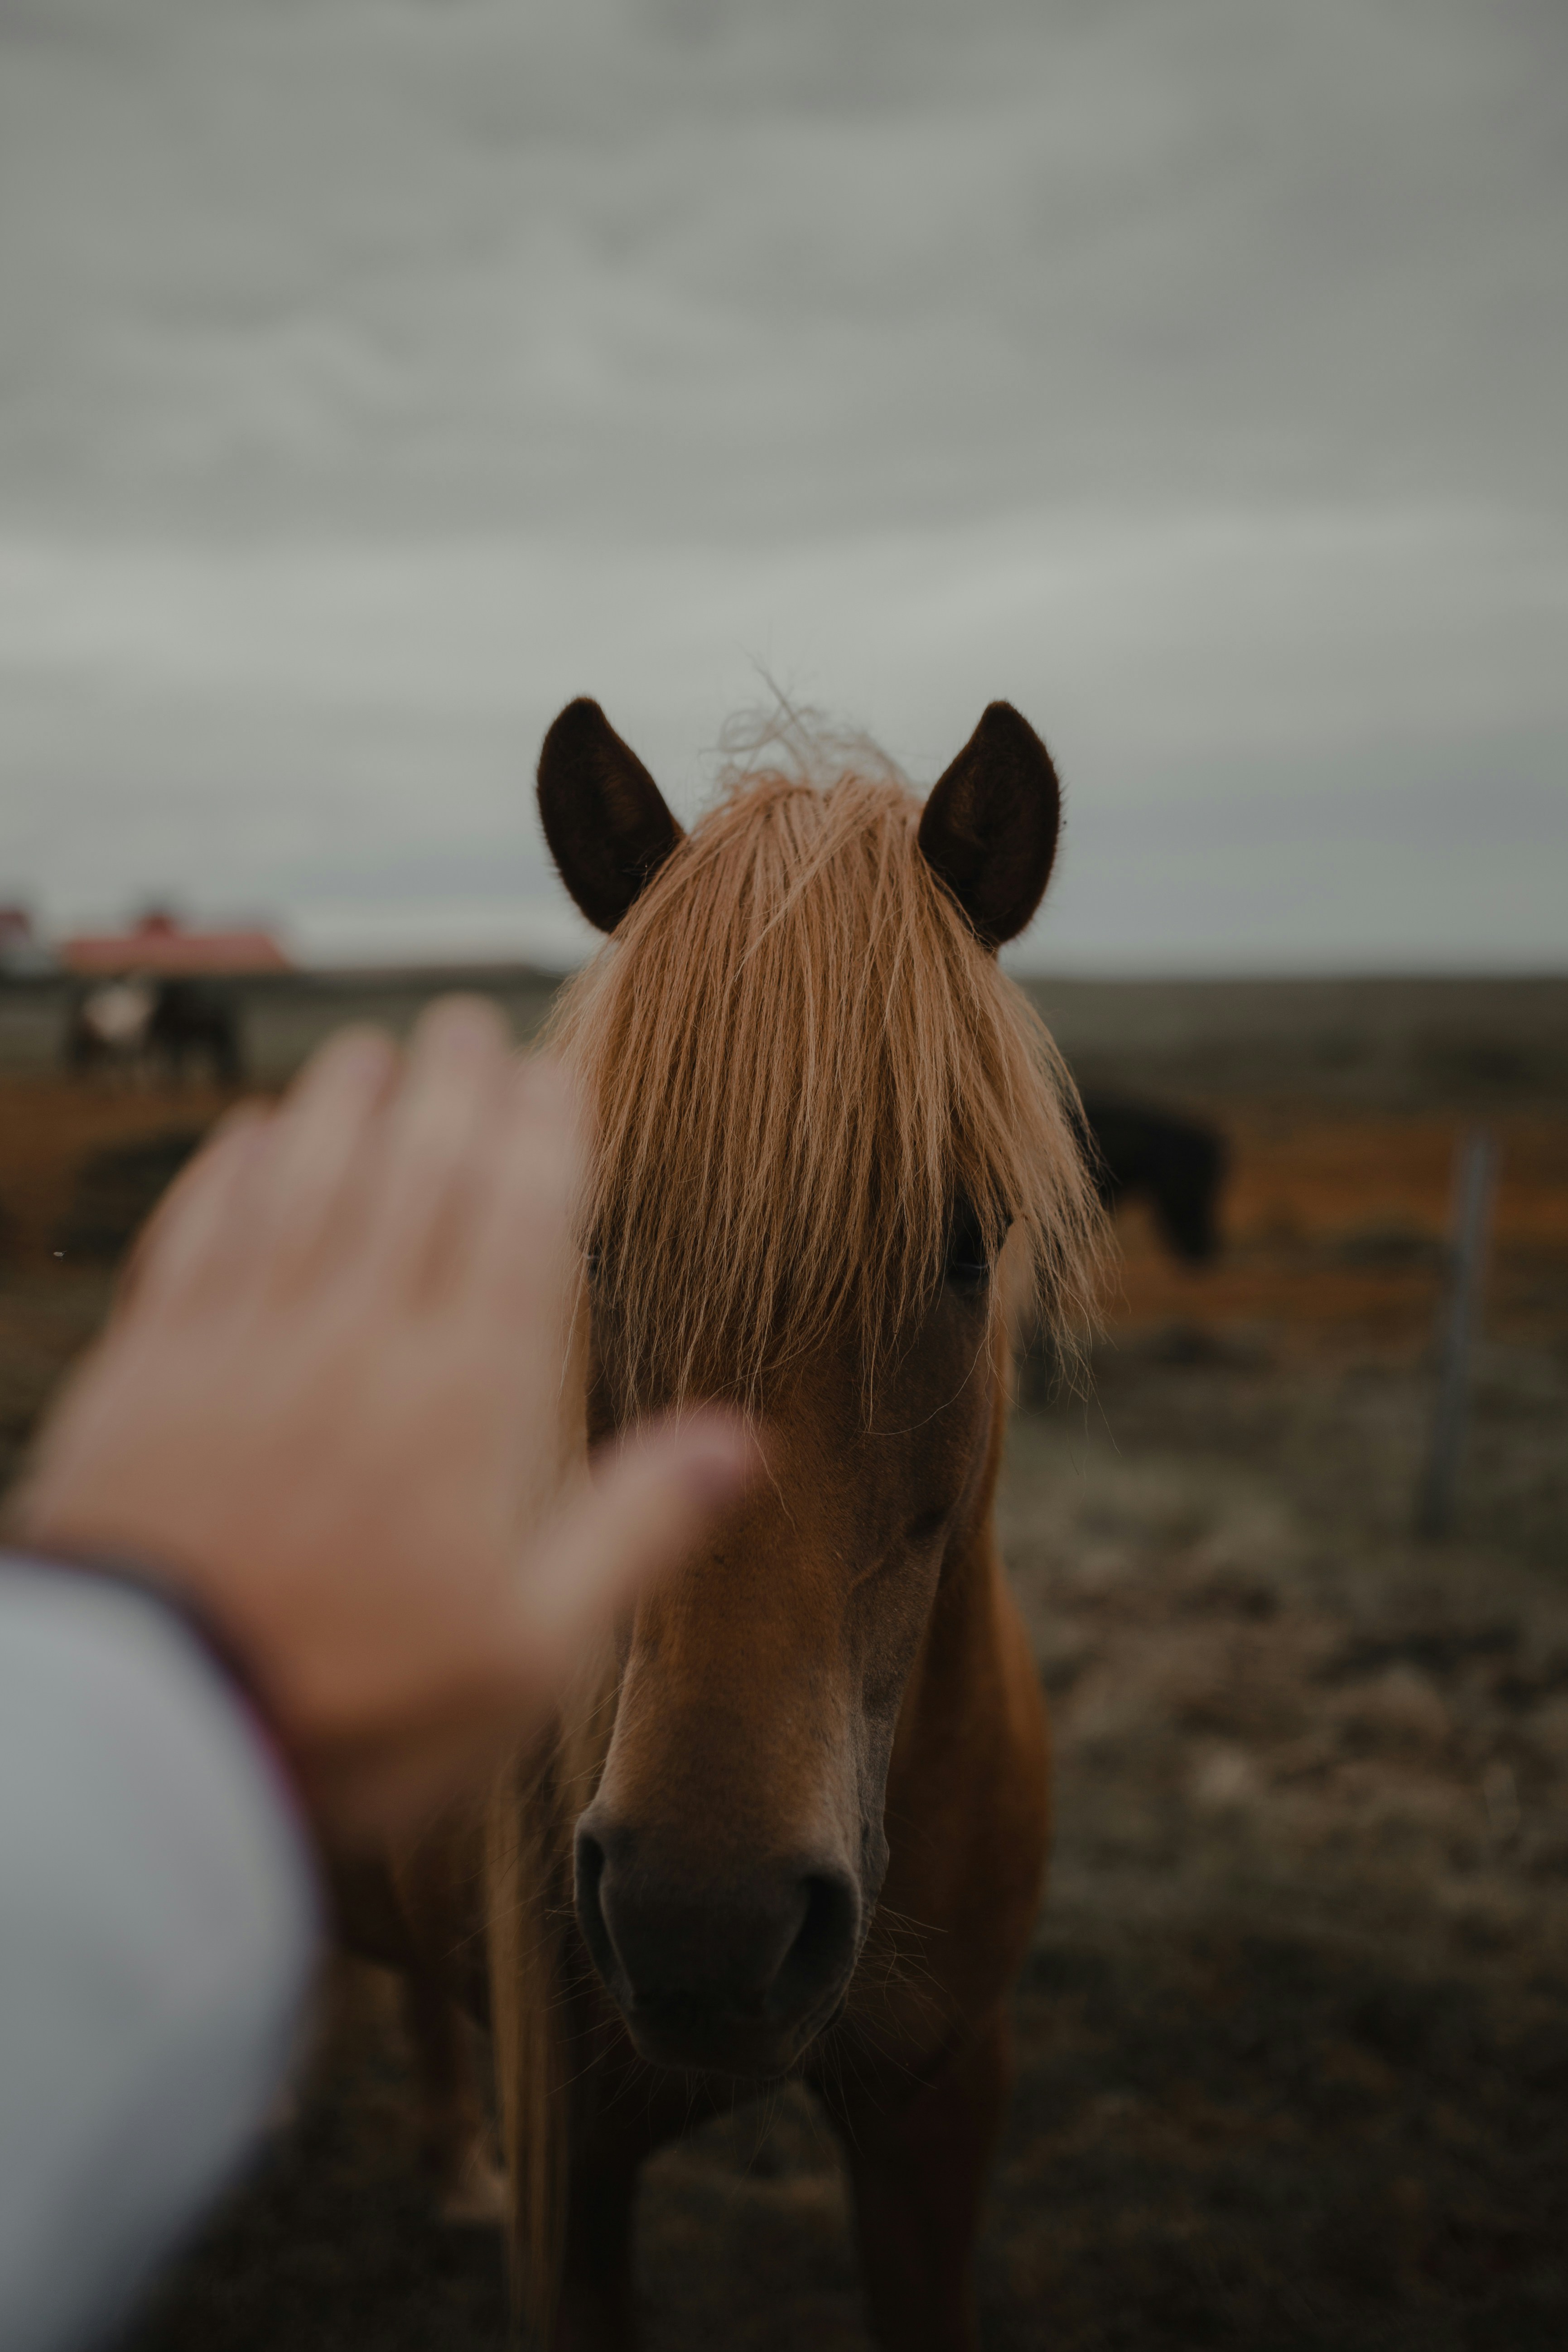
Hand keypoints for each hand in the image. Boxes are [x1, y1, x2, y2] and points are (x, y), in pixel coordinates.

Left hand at [12, 998, 754, 1840]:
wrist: (153, 1733)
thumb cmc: (361, 1703)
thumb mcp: (532, 1650)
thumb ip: (637, 1529)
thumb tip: (747, 1445)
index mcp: (466, 1398)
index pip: (514, 1220)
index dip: (537, 1134)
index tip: (549, 1073)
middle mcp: (358, 1341)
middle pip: (411, 1173)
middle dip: (447, 1087)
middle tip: (464, 1026)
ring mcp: (244, 1344)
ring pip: (305, 1180)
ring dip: (343, 1104)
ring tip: (372, 1051)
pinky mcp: (149, 1369)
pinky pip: (200, 1232)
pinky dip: (231, 1170)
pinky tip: (251, 1137)